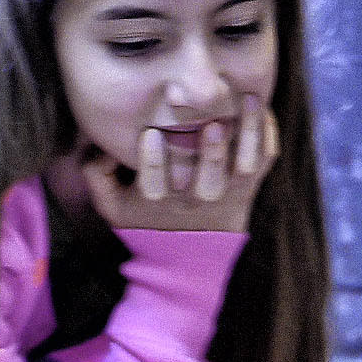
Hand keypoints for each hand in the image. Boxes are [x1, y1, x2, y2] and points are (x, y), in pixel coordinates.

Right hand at [82, 96, 277, 231]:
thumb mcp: (110, 205)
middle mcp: (194, 198)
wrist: (184, 263)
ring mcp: (225, 194)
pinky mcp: (247, 189)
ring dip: (247, 130)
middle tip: (208, 116)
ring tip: (249, 98)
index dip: (152, 160)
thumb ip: (95, 172)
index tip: (150, 134)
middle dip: (208, 146)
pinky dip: (267, 135)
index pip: (154, 181)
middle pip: (206, 174)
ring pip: (243, 163)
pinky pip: (264, 161)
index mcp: (157, 199)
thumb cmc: (144, 223)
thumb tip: (98, 144)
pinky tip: (262, 110)